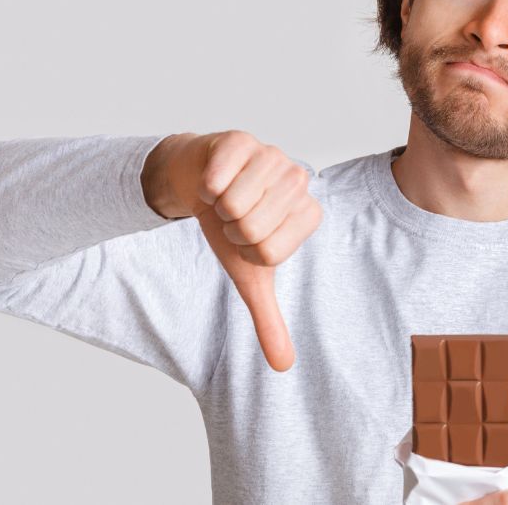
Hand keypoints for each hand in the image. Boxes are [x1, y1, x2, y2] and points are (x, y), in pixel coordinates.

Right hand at [143, 130, 321, 372]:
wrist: (199, 184)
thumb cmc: (230, 227)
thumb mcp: (248, 276)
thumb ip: (269, 319)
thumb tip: (284, 367)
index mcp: (308, 215)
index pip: (270, 252)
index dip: (247, 250)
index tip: (247, 237)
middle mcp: (300, 181)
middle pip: (252, 227)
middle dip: (231, 227)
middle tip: (233, 214)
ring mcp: (274, 155)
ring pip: (235, 203)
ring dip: (217, 205)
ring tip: (225, 196)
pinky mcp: (242, 140)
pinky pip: (217, 179)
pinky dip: (204, 185)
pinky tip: (213, 178)